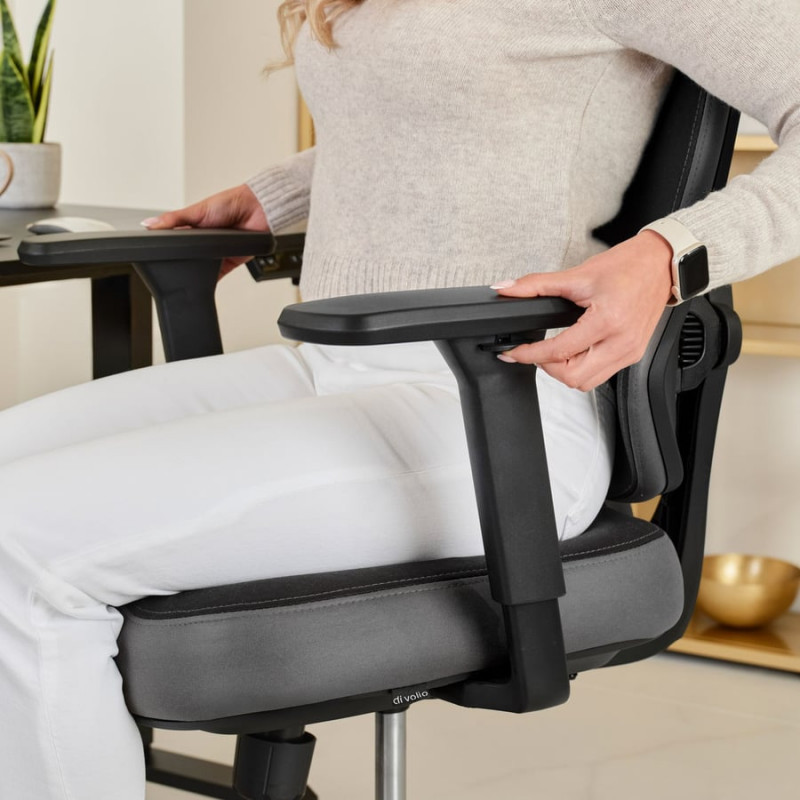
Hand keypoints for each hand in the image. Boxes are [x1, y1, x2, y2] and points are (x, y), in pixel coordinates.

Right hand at [141, 184, 268, 278]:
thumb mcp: (196, 210)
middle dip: (181, 261)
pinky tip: (204, 280)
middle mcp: (202, 241)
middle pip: (186, 257)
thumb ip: (173, 219)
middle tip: (175, 261)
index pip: (172, 241)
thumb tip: (148, 224)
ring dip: (196, 269)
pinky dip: (210, 279)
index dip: (164, 249)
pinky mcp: (226, 263)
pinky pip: (215, 276)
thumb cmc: (230, 203)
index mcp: (191, 227)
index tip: (153, 253)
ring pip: (200, 269)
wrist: (258, 210)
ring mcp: (214, 253)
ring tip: (194, 265)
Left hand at [492, 231, 673, 390]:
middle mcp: (621, 342)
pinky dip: (582, 368)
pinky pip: (601, 374)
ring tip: (554, 351)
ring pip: (587, 382)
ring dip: (565, 371)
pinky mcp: (633, 354)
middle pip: (573, 377)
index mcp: (607, 321)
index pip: (559, 351)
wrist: (660, 263)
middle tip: (536, 352)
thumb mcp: (578, 274)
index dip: (530, 354)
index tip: (514, 352)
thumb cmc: (628, 266)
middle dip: (548, 367)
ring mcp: (630, 351)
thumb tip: (506, 288)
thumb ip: (537, 285)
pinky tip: (574, 351)